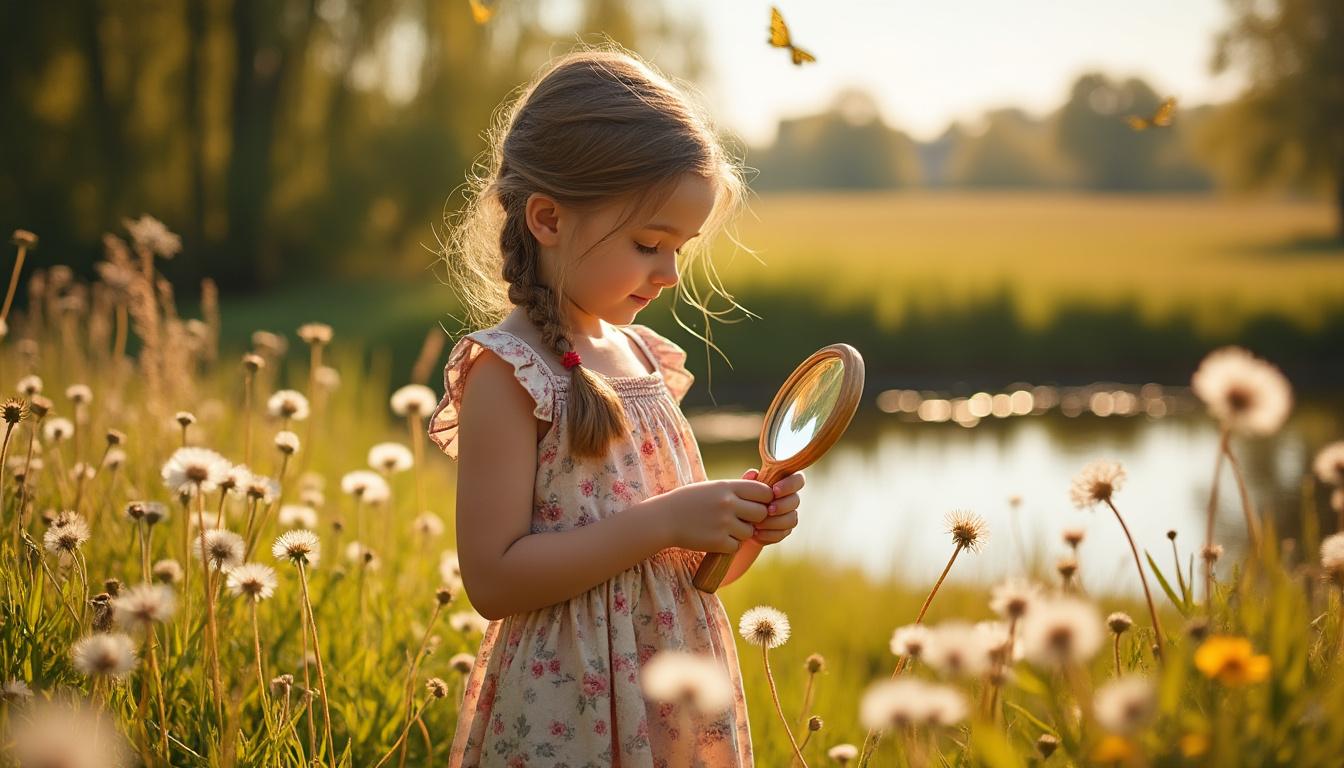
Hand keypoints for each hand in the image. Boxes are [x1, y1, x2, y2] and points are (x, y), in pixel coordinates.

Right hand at [657, 478, 774, 553]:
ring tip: (724, 528)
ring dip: (741, 533)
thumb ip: (736, 487)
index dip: (765, 500)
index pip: (764, 492)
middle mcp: (728, 503)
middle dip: (755, 519)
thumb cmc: (689, 501)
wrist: (664, 519)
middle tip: (741, 519)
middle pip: (761, 513)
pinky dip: (729, 545)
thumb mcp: (712, 487)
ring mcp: (723, 523)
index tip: (756, 504)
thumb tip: (760, 481)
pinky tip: (716, 538)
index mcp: (727, 486)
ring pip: (749, 532)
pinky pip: (736, 546)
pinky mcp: (718, 542)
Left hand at [740, 468, 804, 545]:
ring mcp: (788, 516)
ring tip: (757, 524)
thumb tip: (754, 473)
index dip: (790, 484)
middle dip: (782, 505)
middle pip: (796, 500)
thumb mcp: (741, 490)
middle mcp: (788, 499)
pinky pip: (783, 533)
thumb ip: (748, 482)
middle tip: (768, 509)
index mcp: (782, 484)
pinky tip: (756, 533)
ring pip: (792, 519)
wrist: (736, 524)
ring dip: (775, 522)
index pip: (798, 479)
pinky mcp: (783, 531)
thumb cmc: (741, 501)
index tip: (775, 490)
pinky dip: (769, 534)